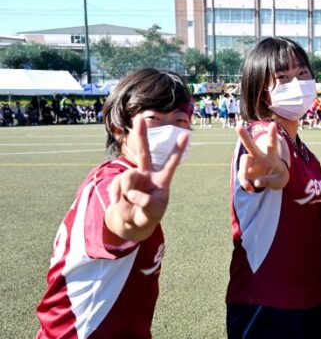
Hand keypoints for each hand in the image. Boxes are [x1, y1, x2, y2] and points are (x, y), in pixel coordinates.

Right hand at [107, 116, 188, 239]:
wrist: (133, 221)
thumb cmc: (148, 214)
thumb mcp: (152, 212)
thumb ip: (146, 203)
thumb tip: (133, 193)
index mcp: (162, 179)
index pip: (171, 162)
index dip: (177, 149)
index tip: (186, 134)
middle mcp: (147, 174)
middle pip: (144, 152)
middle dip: (141, 135)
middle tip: (139, 117)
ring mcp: (133, 177)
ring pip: (128, 177)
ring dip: (127, 193)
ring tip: (131, 202)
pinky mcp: (121, 183)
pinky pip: (117, 185)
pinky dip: (116, 195)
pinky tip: (116, 202)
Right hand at [236, 122, 289, 191]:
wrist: (271, 182)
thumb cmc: (278, 177)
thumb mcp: (280, 180)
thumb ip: (269, 181)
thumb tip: (256, 182)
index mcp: (271, 156)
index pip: (272, 144)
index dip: (272, 134)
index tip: (273, 124)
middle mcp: (259, 156)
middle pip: (251, 145)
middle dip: (244, 137)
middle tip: (238, 127)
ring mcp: (251, 163)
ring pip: (243, 161)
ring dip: (243, 172)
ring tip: (248, 185)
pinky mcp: (245, 170)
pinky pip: (242, 176)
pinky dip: (245, 183)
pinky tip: (251, 189)